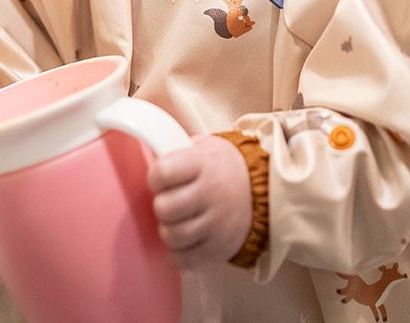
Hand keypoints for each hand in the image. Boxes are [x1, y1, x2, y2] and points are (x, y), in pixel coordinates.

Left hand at [147, 134, 252, 268]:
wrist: (263, 191)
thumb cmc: (222, 169)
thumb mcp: (204, 148)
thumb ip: (176, 151)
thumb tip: (146, 148)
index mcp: (204, 164)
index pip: (163, 172)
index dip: (156, 177)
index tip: (161, 179)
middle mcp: (212, 193)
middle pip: (164, 208)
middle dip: (162, 206)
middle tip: (170, 202)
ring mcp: (217, 223)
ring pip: (172, 236)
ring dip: (169, 230)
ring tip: (178, 221)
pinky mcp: (219, 248)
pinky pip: (183, 260)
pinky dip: (178, 252)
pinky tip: (185, 239)